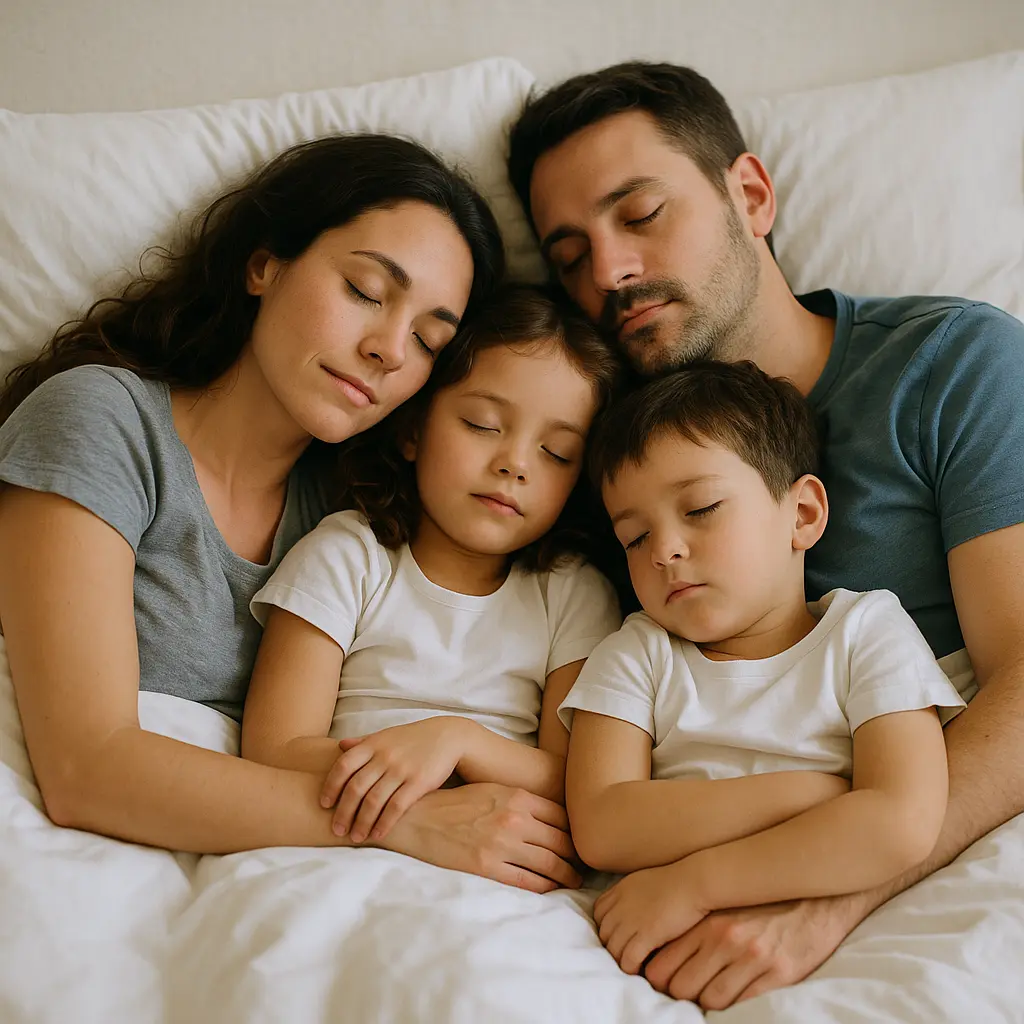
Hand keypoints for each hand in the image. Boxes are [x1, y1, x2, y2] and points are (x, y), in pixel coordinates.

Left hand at [322, 717, 466, 841]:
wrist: (448, 736)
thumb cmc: (413, 738)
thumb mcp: (387, 736)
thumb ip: (363, 742)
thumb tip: (340, 746)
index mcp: (373, 744)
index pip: (343, 766)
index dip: (330, 786)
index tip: (324, 804)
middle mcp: (384, 756)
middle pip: (355, 788)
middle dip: (343, 812)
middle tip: (337, 830)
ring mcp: (401, 769)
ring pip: (374, 801)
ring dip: (361, 822)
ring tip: (356, 837)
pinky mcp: (418, 782)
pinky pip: (396, 807)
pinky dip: (384, 823)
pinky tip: (378, 834)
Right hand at [382, 782, 581, 893]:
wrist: (417, 818)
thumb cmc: (454, 803)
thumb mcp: (491, 791)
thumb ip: (520, 802)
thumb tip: (550, 818)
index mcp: (517, 797)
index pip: (563, 817)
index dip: (576, 832)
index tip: (581, 842)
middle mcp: (514, 819)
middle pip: (562, 842)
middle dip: (577, 857)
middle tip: (585, 867)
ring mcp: (502, 845)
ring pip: (550, 865)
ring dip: (566, 876)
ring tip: (574, 881)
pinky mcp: (488, 868)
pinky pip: (528, 883)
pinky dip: (545, 889)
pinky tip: (550, 890)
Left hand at [594, 860, 709, 974]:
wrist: (695, 882)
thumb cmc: (678, 881)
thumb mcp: (646, 880)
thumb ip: (634, 894)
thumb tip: (634, 908)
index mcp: (620, 890)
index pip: (598, 912)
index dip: (605, 925)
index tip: (618, 934)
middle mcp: (621, 905)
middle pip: (603, 932)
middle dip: (611, 945)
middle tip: (625, 954)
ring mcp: (631, 920)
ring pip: (613, 949)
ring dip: (620, 960)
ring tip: (632, 966)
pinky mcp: (646, 935)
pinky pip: (628, 959)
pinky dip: (630, 967)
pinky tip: (640, 970)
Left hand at [643, 892, 870, 1009]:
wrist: (816, 901)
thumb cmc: (762, 905)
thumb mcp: (723, 907)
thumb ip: (693, 929)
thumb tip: (658, 955)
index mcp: (707, 920)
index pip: (661, 966)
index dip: (659, 979)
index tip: (664, 980)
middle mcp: (726, 939)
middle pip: (681, 987)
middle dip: (681, 994)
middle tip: (689, 991)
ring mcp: (753, 958)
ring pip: (709, 1000)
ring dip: (707, 1002)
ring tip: (713, 991)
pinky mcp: (779, 975)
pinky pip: (743, 1006)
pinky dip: (735, 1007)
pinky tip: (736, 995)